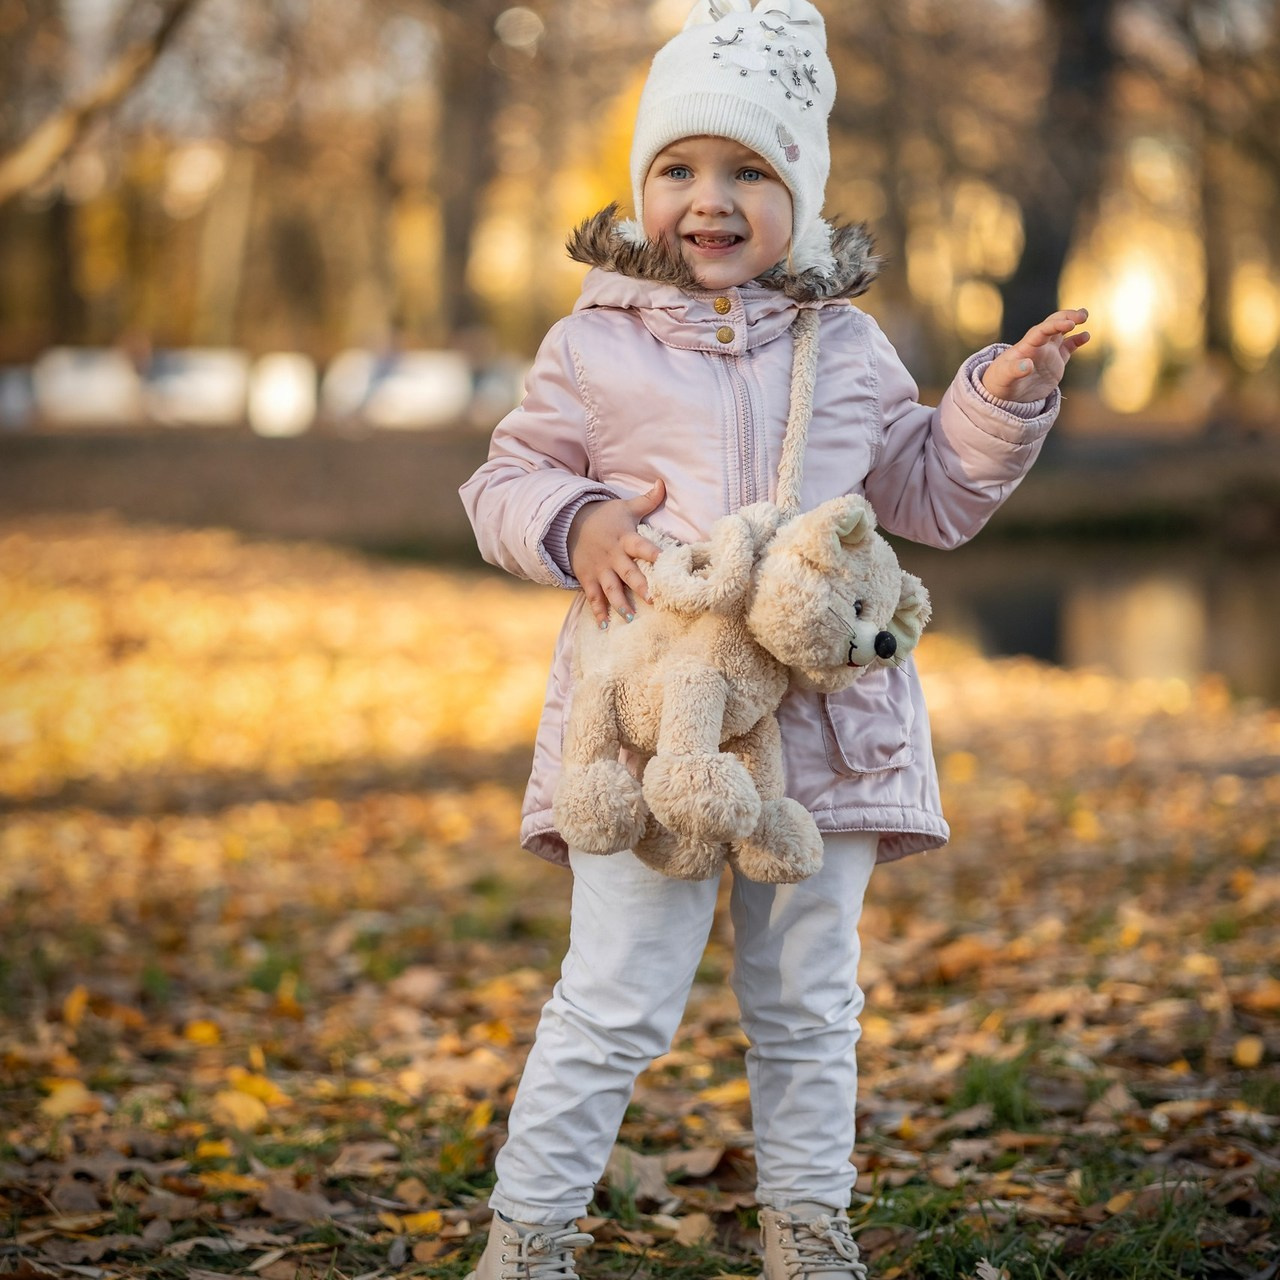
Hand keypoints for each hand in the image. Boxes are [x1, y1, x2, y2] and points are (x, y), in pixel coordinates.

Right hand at [567, 479, 665, 627]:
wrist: (569, 523)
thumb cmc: (604, 516)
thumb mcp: (625, 507)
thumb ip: (647, 500)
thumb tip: (663, 483)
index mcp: (626, 538)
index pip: (643, 546)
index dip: (655, 554)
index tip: (668, 563)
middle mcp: (613, 556)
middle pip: (628, 572)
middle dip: (640, 586)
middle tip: (653, 600)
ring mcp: (599, 569)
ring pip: (610, 588)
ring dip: (620, 603)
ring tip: (630, 617)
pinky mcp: (587, 577)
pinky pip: (593, 596)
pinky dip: (598, 611)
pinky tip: (604, 626)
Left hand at [982, 308, 1090, 402]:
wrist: (1004, 394)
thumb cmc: (999, 383)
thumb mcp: (1003, 378)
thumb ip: (1014, 371)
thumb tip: (1027, 365)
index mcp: (1026, 346)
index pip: (1042, 330)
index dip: (1056, 325)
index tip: (1070, 324)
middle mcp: (1038, 345)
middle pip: (1053, 324)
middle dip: (1067, 317)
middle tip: (1082, 315)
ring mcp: (1048, 352)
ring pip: (1062, 332)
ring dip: (1072, 321)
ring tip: (1084, 315)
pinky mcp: (1055, 362)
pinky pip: (1068, 347)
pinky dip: (1077, 340)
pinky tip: (1086, 336)